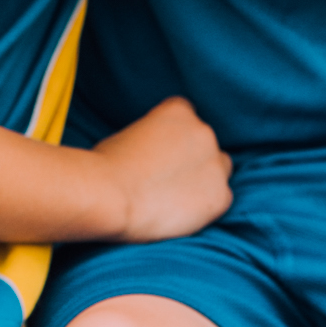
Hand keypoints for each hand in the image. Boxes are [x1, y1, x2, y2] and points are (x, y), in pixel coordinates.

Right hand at [93, 98, 231, 242]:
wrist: (110, 196)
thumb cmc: (105, 167)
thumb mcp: (125, 136)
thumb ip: (150, 138)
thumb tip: (152, 153)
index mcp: (178, 111)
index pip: (185, 117)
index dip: (172, 137)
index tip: (159, 154)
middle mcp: (203, 131)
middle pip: (205, 144)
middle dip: (190, 158)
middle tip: (165, 180)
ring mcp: (215, 164)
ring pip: (219, 170)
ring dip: (203, 180)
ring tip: (174, 199)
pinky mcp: (221, 196)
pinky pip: (220, 199)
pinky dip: (205, 207)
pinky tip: (180, 215)